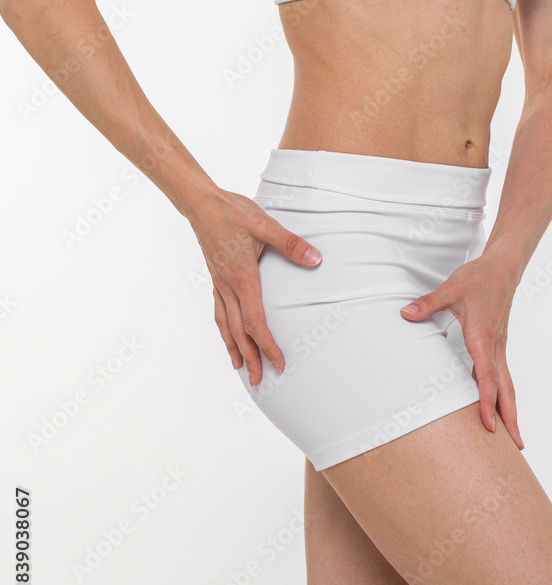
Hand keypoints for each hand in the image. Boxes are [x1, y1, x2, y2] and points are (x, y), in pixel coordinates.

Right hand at [188, 188, 322, 385]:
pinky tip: (227, 335)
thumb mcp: (265, 224)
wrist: (201, 204)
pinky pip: (219, 311)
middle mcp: (228, 286)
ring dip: (234, 348)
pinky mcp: (215, 278)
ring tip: (240, 368)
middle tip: (260, 380)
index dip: (267, 345)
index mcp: (242, 278)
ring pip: (225, 324)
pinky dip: (224, 330)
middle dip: (251, 357)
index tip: (278, 362)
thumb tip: (315, 258)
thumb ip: (291, 243)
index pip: (255, 322)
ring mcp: (219, 284)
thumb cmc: (232, 212)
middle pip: (239, 331)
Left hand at [399, 253, 524, 449]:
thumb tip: (405, 313)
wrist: (503, 267)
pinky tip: (497, 405)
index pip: (487, 377)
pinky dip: (503, 394)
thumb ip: (428, 303)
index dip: (488, 403)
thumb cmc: (478, 278)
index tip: (488, 425)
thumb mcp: (450, 288)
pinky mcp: (498, 344)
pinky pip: (502, 374)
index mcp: (484, 337)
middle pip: (506, 388)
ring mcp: (499, 346)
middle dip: (510, 417)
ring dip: (510, 409)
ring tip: (514, 437)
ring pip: (507, 384)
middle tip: (517, 446)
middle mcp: (495, 346)